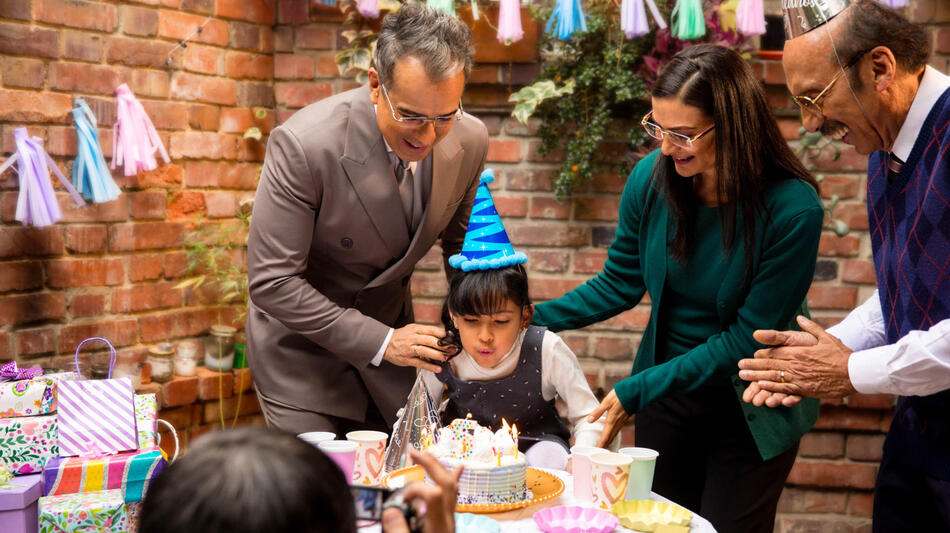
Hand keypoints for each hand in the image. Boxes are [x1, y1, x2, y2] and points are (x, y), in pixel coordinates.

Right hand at [381, 449, 461, 532]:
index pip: (433, 494)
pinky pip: (454, 494)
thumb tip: (390, 511)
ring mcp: (450, 519)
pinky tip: (458, 468)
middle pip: (445, 482)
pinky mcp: (447, 521)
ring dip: (438, 467)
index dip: (416, 489)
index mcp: (439, 525)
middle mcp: (448, 519)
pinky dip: (453, 478)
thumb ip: (398, 530)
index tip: (403, 499)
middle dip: (430, 464)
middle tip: (414, 453)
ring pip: (451, 486)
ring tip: (428, 455)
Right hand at [384, 324, 449, 372]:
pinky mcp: (407, 359)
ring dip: (438, 355)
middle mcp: (413, 338)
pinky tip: (438, 368)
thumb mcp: (412, 329)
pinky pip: (420, 363)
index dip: (443, 335)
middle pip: (431, 340)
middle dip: (443, 345)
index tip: (452, 338)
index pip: (432, 330)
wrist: (385, 343)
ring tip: (446, 358)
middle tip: (452, 348)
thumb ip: (425, 332)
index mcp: (415, 329)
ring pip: (426, 351)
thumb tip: (442, 335)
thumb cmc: (401, 336)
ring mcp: (409, 349)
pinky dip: (430, 367)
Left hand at [587, 389, 629, 448]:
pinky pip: (617, 431)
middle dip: (604, 446)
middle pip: (610, 438)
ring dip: (609, 441)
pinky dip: (612, 436)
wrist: (635, 393)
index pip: (605, 437)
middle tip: (598, 453)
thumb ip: (598, 412)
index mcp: (612, 421)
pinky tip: (610, 435)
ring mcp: (621, 422)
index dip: (601, 445)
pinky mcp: (623, 419)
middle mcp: (617, 423)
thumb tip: (589, 420)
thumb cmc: (620, 396)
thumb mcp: (606, 402)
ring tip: (603, 446)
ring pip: (614, 435)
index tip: (596, 451)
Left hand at [738, 316, 856, 398]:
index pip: (775, 352)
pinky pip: (785, 389)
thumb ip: (810, 327)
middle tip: (739, 366)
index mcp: (799, 351)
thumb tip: (799, 317)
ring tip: (743, 378)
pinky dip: (772, 388)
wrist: (855, 373)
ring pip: (773, 377)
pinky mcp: (805, 389)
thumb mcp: (825, 337)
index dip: (762, 354)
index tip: (752, 355)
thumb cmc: (841, 354)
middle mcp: (796, 364)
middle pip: (770, 365)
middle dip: (753, 366)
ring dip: (756, 377)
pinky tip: (761, 387)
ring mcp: (800, 378)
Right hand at [738, 327, 813, 406]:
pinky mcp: (805, 389)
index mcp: (777, 361)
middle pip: (767, 384)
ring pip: (780, 391)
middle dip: (757, 391)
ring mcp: (794, 382)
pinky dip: (791, 400)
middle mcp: (783, 373)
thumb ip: (774, 337)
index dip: (752, 373)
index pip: (760, 368)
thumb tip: (755, 334)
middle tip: (748, 398)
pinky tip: (785, 402)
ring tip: (765, 402)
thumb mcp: (790, 337)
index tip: (741, 376)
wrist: (833, 352)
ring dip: (772, 397)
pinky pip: (797, 396)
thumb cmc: (809, 342)